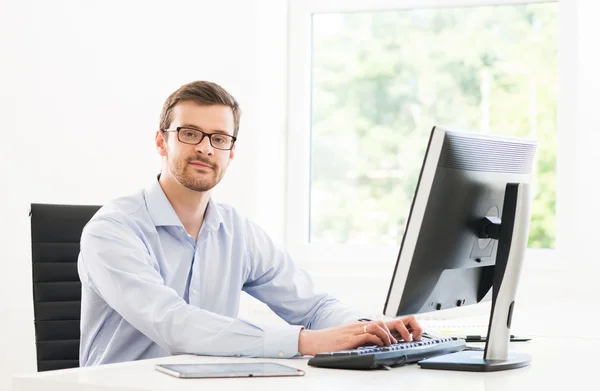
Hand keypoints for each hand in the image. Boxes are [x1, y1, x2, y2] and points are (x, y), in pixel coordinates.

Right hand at [297, 316, 421, 355]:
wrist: (313, 341)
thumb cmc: (327, 342)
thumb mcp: (344, 338)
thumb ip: (356, 339)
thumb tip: (368, 345)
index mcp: (356, 326)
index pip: (376, 323)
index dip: (388, 330)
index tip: (395, 338)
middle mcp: (356, 326)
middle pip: (380, 322)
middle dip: (391, 331)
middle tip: (396, 342)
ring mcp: (353, 331)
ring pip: (376, 326)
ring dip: (386, 335)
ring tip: (390, 343)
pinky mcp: (350, 338)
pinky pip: (368, 335)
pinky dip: (377, 339)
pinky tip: (379, 345)